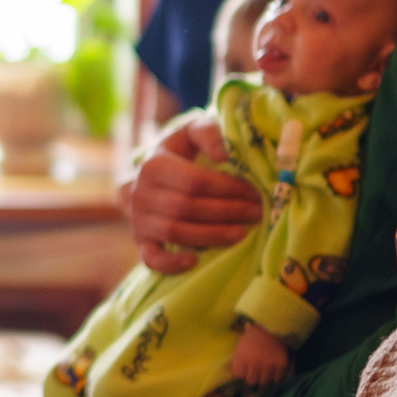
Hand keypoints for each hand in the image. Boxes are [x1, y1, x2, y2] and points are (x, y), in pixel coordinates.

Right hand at [122, 115, 258, 274]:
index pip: (196, 181)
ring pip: (175, 232)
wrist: (150, 175)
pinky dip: (170, 264)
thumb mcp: (190, 132)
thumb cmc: (179, 152)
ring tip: (242, 233)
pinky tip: (195, 261)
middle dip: (227, 212)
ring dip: (212, 236)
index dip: (228, 189)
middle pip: (188, 208)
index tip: (255, 193)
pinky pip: (151, 258)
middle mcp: (140, 193)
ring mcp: (138, 220)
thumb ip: (208, 133)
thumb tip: (224, 153)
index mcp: (153, 165)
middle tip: (257, 213)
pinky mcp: (141, 241)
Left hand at [230, 324, 290, 386]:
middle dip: (253, 376)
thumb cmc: (254, 334)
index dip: (242, 372)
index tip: (245, 368)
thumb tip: (232, 371)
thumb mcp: (241, 344)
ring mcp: (268, 365)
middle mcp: (254, 363)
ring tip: (266, 371)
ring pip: (264, 382)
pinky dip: (276, 376)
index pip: (238, 375)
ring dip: (264, 377)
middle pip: (251, 381)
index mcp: (242, 356)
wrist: (274, 325)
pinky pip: (277, 379)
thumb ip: (236, 359)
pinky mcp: (281, 365)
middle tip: (256, 371)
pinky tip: (274, 370)